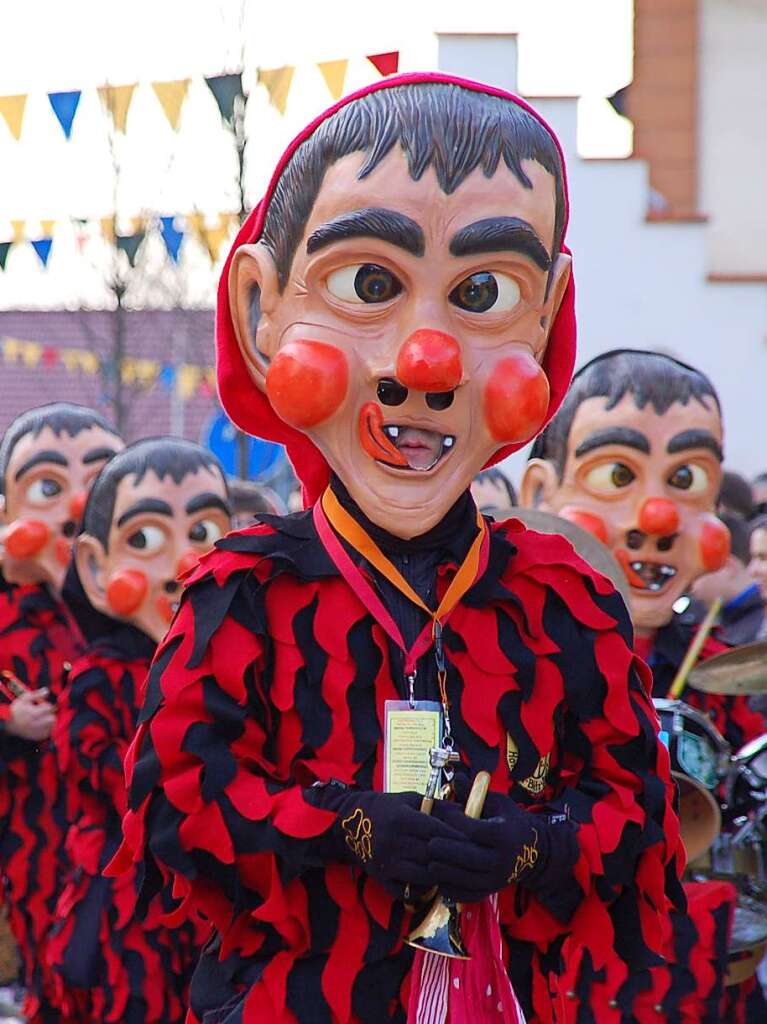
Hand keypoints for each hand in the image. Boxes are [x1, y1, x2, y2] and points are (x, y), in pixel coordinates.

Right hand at [6, 689, 54, 740]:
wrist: (8, 724)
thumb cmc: (16, 711)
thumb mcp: (24, 699)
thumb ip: (36, 694)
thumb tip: (46, 690)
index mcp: (33, 714)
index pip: (48, 709)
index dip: (46, 706)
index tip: (42, 706)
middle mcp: (36, 724)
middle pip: (52, 719)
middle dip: (49, 714)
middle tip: (43, 713)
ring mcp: (36, 731)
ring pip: (51, 726)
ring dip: (48, 721)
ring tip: (42, 719)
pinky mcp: (37, 737)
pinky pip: (47, 733)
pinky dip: (46, 729)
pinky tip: (40, 725)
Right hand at [334, 790, 463, 898]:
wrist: (350, 823)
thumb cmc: (385, 808)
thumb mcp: (409, 799)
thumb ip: (436, 806)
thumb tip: (464, 811)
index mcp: (400, 819)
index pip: (435, 831)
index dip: (455, 836)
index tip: (473, 839)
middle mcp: (393, 842)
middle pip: (432, 855)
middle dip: (452, 857)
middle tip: (470, 859)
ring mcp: (387, 863)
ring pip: (424, 875)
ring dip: (439, 874)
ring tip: (451, 870)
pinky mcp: (382, 879)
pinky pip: (408, 891)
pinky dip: (422, 889)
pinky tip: (430, 881)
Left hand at [428, 791, 542, 901]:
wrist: (532, 853)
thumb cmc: (509, 821)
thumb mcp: (497, 802)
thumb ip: (475, 793)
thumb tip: (455, 777)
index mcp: (503, 835)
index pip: (472, 830)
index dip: (453, 820)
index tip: (443, 812)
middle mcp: (500, 860)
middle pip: (462, 856)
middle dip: (441, 846)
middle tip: (429, 838)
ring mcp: (494, 879)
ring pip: (458, 877)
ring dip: (440, 865)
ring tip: (430, 853)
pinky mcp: (488, 892)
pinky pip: (461, 893)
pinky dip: (446, 883)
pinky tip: (439, 870)